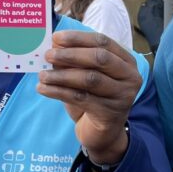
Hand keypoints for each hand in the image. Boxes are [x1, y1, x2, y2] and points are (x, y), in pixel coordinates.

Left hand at [38, 31, 140, 163]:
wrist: (102, 133)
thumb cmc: (93, 98)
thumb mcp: (86, 75)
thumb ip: (74, 59)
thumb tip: (54, 45)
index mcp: (126, 61)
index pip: (103, 42)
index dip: (78, 38)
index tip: (56, 38)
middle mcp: (130, 77)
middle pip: (99, 58)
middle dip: (70, 55)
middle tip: (48, 55)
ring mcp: (123, 96)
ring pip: (89, 79)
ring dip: (61, 75)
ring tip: (42, 75)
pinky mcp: (110, 113)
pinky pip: (80, 98)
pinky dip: (58, 92)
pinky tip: (43, 89)